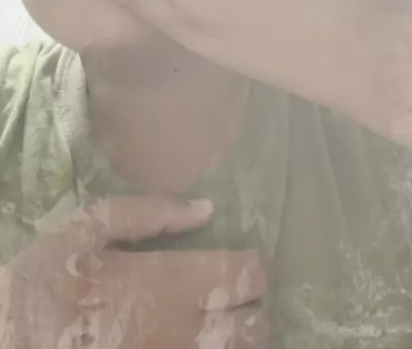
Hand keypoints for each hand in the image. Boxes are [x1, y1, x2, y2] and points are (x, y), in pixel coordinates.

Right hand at [0, 195, 266, 347]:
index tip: (242, 260)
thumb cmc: (47, 283)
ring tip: (228, 324)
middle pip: (256, 322)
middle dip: (255, 306)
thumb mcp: (86, 229)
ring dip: (244, 338)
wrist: (11, 342)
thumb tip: (204, 208)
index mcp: (169, 279)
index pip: (246, 274)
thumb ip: (148, 213)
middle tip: (238, 295)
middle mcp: (183, 326)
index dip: (255, 266)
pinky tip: (204, 345)